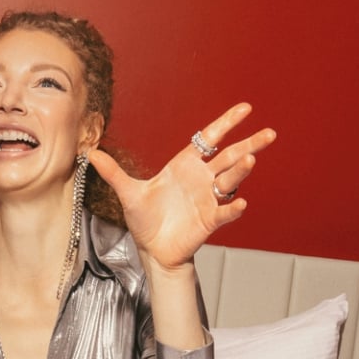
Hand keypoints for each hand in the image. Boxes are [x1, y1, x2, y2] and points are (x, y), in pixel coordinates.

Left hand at [87, 102, 275, 270]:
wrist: (152, 250)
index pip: (210, 138)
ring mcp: (209, 198)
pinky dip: (232, 208)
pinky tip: (239, 203)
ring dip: (240, 170)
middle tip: (268, 133)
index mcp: (186, 164)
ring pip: (230, 179)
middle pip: (230, 156)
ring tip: (250, 159)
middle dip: (249, 143)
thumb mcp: (128, 193)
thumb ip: (113, 172)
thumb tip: (90, 152)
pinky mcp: (211, 220)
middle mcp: (202, 178)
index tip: (246, 108)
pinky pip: (225, 212)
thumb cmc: (145, 219)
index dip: (227, 123)